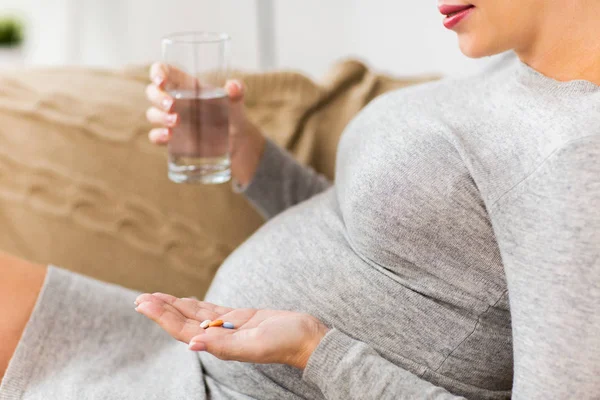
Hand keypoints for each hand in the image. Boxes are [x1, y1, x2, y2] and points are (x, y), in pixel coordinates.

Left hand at [134, 293, 329, 368]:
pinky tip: (185, 301)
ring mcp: (230, 326)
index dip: (163, 317)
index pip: (184, 330)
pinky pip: (211, 311)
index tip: (143, 304)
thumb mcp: (255, 344)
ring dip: (174, 307)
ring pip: (195, 315)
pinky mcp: (240, 318)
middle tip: (140, 299)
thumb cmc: (286, 342)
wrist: (308, 338)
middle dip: (162, 310)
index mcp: (221, 344)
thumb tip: (192, 345)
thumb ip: (224, 345)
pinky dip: (195, 305)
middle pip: (184, 322)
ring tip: (154, 298)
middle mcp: (221, 336)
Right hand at [145, 63, 265, 185]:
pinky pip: (155, 136)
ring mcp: (170, 119)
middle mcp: (174, 99)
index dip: (157, 72)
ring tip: (176, 121)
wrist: (236, 140)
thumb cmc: (232, 112)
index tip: (161, 80)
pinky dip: (157, 136)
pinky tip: (169, 137)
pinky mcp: (172, 139)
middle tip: (172, 105)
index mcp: (185, 84)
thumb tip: (233, 87)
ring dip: (159, 116)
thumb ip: (237, 90)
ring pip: (152, 113)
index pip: (163, 71)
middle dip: (158, 97)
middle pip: (152, 92)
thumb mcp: (236, 100)